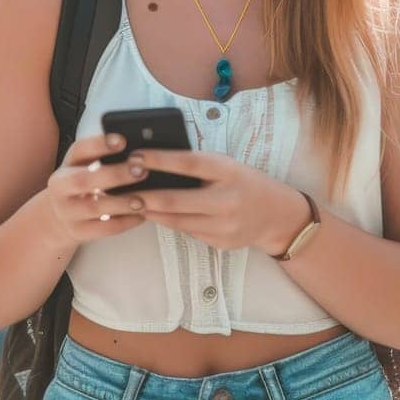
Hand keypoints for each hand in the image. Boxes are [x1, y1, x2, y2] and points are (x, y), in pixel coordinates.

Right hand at [44, 133, 149, 247]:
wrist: (59, 218)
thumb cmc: (82, 186)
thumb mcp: (84, 169)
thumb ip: (103, 158)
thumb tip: (138, 150)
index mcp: (66, 166)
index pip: (79, 150)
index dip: (100, 144)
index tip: (123, 140)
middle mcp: (60, 189)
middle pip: (84, 180)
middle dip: (115, 175)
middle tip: (141, 170)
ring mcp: (67, 213)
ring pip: (94, 207)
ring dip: (121, 202)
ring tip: (143, 199)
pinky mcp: (78, 232)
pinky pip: (104, 229)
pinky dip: (125, 222)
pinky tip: (141, 215)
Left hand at [132, 151, 311, 255]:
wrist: (277, 216)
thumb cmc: (245, 183)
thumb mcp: (227, 166)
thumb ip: (198, 165)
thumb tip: (155, 162)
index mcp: (228, 172)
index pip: (188, 163)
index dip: (159, 160)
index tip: (135, 156)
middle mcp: (226, 199)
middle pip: (176, 200)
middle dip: (145, 196)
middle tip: (122, 191)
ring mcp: (224, 225)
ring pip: (176, 220)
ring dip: (151, 212)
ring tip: (131, 203)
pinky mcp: (219, 243)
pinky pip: (187, 231)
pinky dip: (170, 222)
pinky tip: (155, 215)